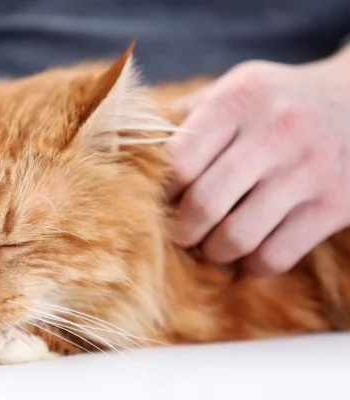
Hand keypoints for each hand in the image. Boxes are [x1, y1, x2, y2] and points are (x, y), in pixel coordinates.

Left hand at [165, 46, 349, 275]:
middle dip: (182, 230)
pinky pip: (275, 256)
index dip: (162, 192)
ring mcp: (309, 170)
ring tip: (211, 244)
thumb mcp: (237, 88)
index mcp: (239, 99)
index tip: (162, 201)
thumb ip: (190, 115)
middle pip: (203, 204)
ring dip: (214, 252)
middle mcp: (275, 131)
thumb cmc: (279, 102)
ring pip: (236, 237)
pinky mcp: (335, 205)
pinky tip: (247, 252)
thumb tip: (136, 150)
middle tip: (181, 232)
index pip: (179, 161)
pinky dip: (251, 265)